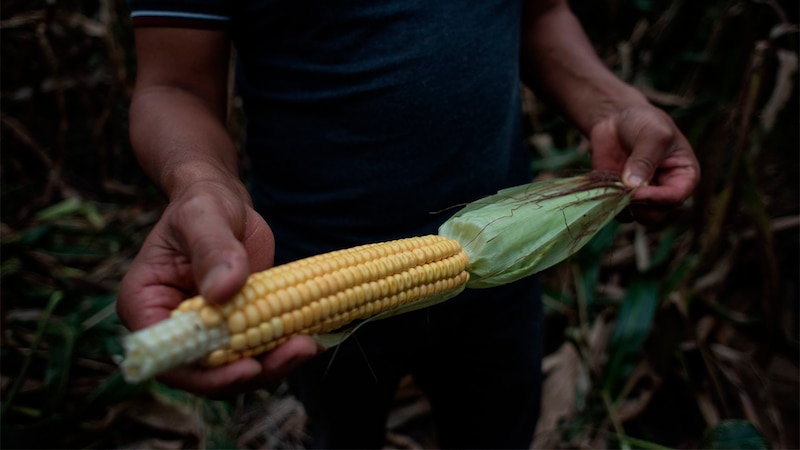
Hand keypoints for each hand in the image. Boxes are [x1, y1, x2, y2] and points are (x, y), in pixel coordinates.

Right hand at [117, 181, 320, 396]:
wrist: (223, 202)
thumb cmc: (202, 203)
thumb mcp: (204, 217)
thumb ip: (212, 251)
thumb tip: (223, 291)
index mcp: (146, 306)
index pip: (168, 357)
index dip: (205, 374)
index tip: (247, 367)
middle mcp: (174, 328)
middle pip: (207, 372)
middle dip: (252, 371)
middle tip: (297, 350)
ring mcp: (207, 332)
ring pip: (237, 367)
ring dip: (275, 364)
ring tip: (308, 344)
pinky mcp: (237, 328)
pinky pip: (257, 350)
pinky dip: (283, 349)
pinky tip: (311, 337)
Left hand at [589, 104, 699, 222]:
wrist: (618, 119)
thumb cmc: (645, 122)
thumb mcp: (652, 134)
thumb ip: (645, 159)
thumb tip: (633, 186)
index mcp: (684, 177)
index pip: (675, 197)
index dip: (656, 198)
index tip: (636, 192)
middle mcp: (665, 191)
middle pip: (655, 214)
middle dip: (638, 205)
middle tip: (621, 189)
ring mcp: (642, 196)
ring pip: (634, 216)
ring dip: (620, 204)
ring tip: (612, 183)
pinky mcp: (620, 196)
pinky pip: (614, 209)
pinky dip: (607, 201)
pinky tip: (603, 184)